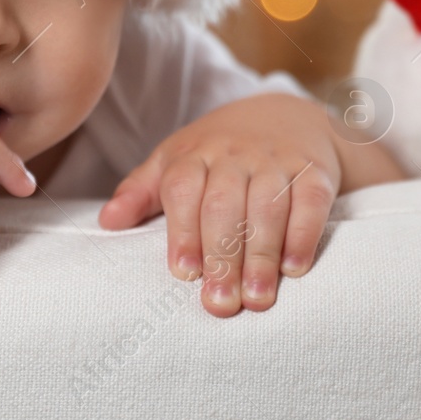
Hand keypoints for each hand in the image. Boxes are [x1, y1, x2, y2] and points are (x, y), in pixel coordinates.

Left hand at [96, 93, 340, 316]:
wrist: (285, 115)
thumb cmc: (218, 152)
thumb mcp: (174, 161)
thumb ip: (141, 192)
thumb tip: (107, 223)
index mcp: (194, 155)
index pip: (183, 189)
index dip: (183, 232)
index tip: (184, 274)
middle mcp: (234, 155)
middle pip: (224, 204)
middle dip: (222, 256)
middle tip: (221, 304)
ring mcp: (276, 161)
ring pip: (268, 206)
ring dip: (262, 256)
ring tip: (256, 299)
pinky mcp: (314, 171)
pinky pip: (310, 201)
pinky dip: (303, 235)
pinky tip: (294, 269)